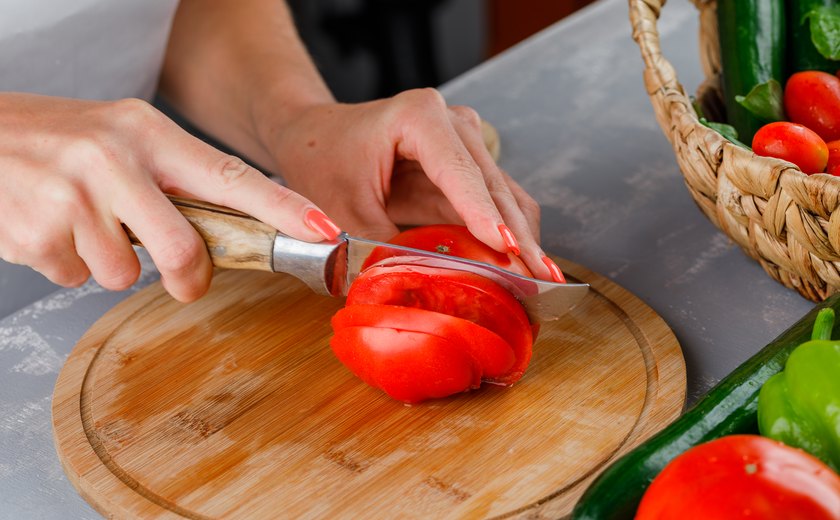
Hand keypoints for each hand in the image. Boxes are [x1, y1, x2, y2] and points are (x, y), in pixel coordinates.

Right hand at [0, 93, 339, 300]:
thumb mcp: (123, 141)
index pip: (228, 175)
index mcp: (146, 133)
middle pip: (184, 249)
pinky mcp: (36, 231)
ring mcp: (71, 196)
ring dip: (109, 262)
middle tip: (183, 276)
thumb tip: (230, 233)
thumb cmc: (59, 142)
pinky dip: (68, 264)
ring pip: (124, 274)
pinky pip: (76, 279)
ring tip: (82, 222)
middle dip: (189, 277)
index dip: (281, 208)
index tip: (322, 229)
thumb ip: (174, 182)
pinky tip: (52, 227)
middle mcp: (112, 160)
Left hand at [264, 88, 561, 281]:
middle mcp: (452, 123)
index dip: (485, 215)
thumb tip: (413, 290)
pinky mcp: (467, 166)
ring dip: (522, 241)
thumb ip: (377, 247)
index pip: (460, 173)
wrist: (315, 135)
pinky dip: (508, 236)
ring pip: (506, 197)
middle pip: (495, 187)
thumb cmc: (322, 158)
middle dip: (518, 238)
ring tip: (540, 284)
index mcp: (418, 117)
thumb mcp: (341, 207)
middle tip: (540, 282)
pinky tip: (522, 269)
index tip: (510, 249)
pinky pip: (496, 204)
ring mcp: (465, 142)